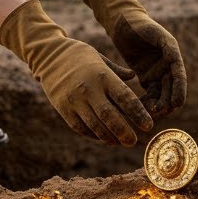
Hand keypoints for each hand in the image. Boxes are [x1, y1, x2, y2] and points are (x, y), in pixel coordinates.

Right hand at [0, 0, 153, 144]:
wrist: (48, 56)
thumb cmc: (80, 56)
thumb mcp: (100, 58)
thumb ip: (117, 71)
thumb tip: (134, 76)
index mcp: (102, 75)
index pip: (125, 97)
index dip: (138, 114)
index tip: (148, 126)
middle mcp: (89, 89)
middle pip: (110, 116)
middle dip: (124, 132)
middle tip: (133, 141)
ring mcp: (74, 100)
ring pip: (95, 126)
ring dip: (109, 138)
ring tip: (119, 142)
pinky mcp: (63, 109)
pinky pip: (80, 127)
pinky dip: (93, 135)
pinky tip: (103, 137)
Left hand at [82, 0, 186, 116]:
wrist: (123, 23)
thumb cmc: (139, 24)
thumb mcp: (153, 32)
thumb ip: (165, 44)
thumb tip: (175, 57)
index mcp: (173, 53)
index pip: (179, 75)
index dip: (179, 90)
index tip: (177, 104)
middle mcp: (167, 65)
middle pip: (171, 87)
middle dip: (167, 101)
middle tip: (160, 112)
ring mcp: (157, 72)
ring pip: (161, 92)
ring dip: (158, 104)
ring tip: (149, 113)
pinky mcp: (146, 76)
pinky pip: (149, 92)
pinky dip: (147, 101)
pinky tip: (141, 110)